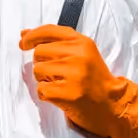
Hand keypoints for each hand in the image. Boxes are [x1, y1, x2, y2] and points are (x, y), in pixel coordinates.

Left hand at [20, 24, 137, 137]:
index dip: (32, 36)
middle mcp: (78, 55)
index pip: (48, 31)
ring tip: (62, 84)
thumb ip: (55, 42)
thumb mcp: (82, 53)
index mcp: (82, 42)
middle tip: (58, 73)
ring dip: (44, 80)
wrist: (113, 106)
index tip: (23, 43)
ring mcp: (74, 74)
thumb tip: (24, 33)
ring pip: (38, 71)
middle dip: (42, 63)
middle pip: (39, 52)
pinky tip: (60, 96)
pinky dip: (46, 94)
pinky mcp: (68, 94)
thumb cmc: (95, 80)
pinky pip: (41, 90)